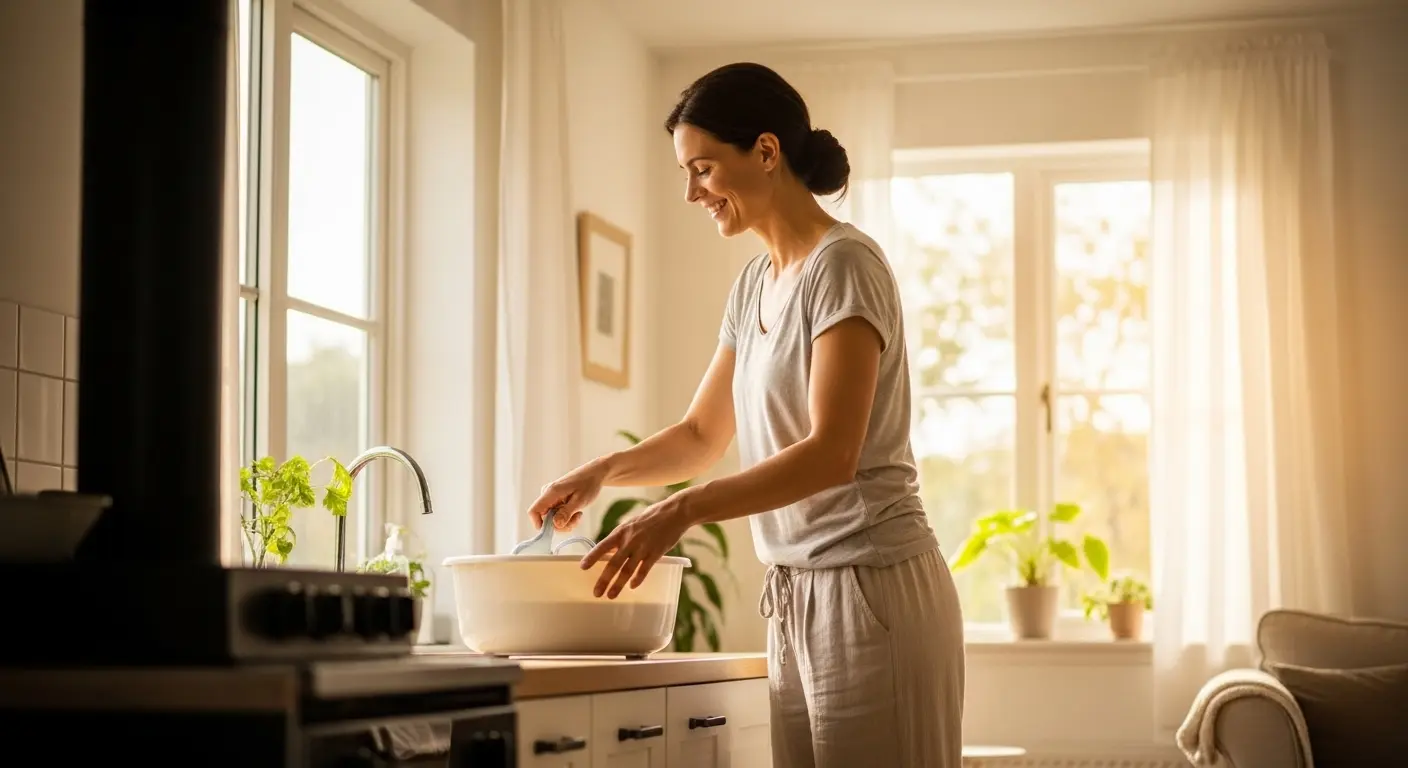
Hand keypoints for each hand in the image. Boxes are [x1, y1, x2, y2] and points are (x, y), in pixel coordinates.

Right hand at [527, 459, 609, 531]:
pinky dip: (566, 517)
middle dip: (560, 524)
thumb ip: (567, 513)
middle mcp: (548, 494)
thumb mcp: (580, 500)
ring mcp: (551, 497)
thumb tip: (555, 525)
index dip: (539, 524)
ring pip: (552, 518)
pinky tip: (576, 512)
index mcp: (551, 492)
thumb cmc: (589, 484)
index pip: (534, 511)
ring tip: (578, 515)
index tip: (555, 529)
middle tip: (575, 520)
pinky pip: (557, 514)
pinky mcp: (556, 500)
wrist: (595, 474)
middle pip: (544, 518)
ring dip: (565, 521)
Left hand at [579, 489, 696, 598]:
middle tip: (597, 592)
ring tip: (611, 595)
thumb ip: (622, 538)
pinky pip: (644, 569)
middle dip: (604, 580)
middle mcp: (630, 541)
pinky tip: (633, 587)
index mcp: (621, 532)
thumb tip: (611, 551)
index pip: (602, 546)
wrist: (674, 512)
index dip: (592, 557)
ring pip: (627, 570)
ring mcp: (643, 548)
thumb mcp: (632, 524)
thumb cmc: (652, 517)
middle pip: (614, 563)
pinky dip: (638, 579)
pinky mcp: (656, 553)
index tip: (583, 567)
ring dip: (618, 585)